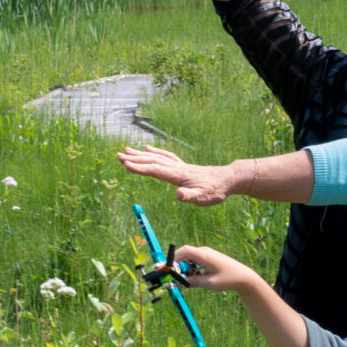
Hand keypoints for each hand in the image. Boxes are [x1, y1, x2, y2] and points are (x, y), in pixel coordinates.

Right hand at [120, 144, 234, 205]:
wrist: (229, 178)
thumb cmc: (216, 190)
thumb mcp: (204, 197)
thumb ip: (190, 196)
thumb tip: (178, 194)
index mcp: (178, 175)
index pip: (155, 170)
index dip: (140, 168)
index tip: (125, 164)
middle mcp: (177, 167)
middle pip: (152, 160)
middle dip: (135, 159)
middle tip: (118, 155)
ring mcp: (180, 165)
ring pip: (157, 156)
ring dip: (141, 154)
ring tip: (126, 150)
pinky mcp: (183, 166)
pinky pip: (166, 156)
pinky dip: (156, 151)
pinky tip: (148, 148)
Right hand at [167, 244, 256, 291]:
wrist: (244, 277)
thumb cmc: (228, 279)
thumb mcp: (209, 283)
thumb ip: (193, 282)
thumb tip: (180, 282)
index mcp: (205, 255)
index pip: (185, 250)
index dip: (174, 257)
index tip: (169, 268)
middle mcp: (205, 252)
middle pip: (185, 255)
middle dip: (178, 266)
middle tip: (175, 277)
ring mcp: (207, 254)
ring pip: (189, 259)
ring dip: (185, 268)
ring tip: (188, 280)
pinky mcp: (208, 259)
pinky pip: (195, 261)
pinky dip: (191, 269)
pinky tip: (195, 278)